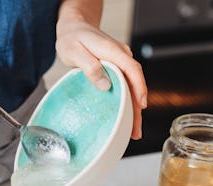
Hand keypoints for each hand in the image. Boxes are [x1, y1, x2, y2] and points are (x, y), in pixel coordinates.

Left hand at [56, 17, 147, 139]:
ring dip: (133, 109)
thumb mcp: (74, 50)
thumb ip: (89, 66)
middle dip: (137, 108)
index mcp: (113, 51)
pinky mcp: (115, 69)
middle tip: (136, 130)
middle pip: (135, 83)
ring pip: (131, 87)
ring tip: (133, 130)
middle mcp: (120, 57)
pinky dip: (126, 102)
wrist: (73, 27)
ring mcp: (119, 63)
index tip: (140, 105)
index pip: (132, 69)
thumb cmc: (72, 37)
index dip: (138, 88)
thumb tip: (104, 83)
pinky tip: (125, 116)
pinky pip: (124, 86)